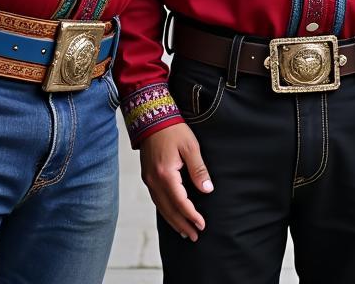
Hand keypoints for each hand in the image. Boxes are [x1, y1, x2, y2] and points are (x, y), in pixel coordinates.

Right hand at [140, 123, 213, 240]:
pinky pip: (156, 200)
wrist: (152, 117)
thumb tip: (207, 189)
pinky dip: (165, 211)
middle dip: (182, 224)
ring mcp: (148, 180)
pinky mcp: (147, 176)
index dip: (191, 215)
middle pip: (169, 210)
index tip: (202, 225)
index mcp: (165, 174)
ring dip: (173, 221)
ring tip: (184, 231)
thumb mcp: (190, 146)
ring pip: (161, 207)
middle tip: (194, 236)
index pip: (180, 202)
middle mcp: (154, 181)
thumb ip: (198, 169)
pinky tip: (171, 214)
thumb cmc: (173, 130)